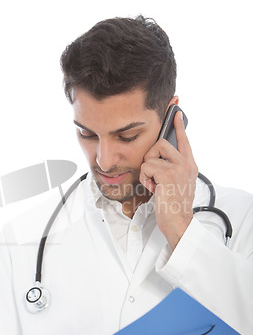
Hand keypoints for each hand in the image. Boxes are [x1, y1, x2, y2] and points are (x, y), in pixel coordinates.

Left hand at [139, 110, 197, 249]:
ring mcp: (177, 168)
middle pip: (161, 143)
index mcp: (189, 165)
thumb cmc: (174, 205)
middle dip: (150, 157)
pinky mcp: (167, 174)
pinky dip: (145, 179)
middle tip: (152, 173)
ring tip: (154, 185)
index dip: (179, 125)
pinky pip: (146, 167)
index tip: (176, 113)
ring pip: (150, 156)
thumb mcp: (177, 183)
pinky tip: (153, 189)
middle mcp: (185, 164)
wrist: (178, 222)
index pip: (184, 140)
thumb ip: (172, 168)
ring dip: (146, 172)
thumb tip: (157, 159)